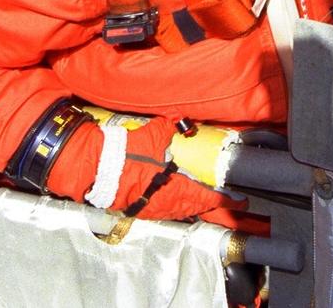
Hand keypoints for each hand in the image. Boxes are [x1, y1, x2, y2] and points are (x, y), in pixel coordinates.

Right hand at [46, 116, 241, 219]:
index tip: (238, 197)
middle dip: (210, 202)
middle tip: (222, 196)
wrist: (95, 167)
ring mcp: (153, 208)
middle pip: (196, 206)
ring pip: (181, 209)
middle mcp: (167, 203)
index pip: (207, 196)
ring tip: (201, 196)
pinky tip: (174, 196)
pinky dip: (175, 204)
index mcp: (175, 187)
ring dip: (193, 203)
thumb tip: (177, 122)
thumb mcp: (151, 134)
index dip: (224, 198)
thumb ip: (168, 128)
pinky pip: (166, 209)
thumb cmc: (124, 153)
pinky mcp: (140, 208)